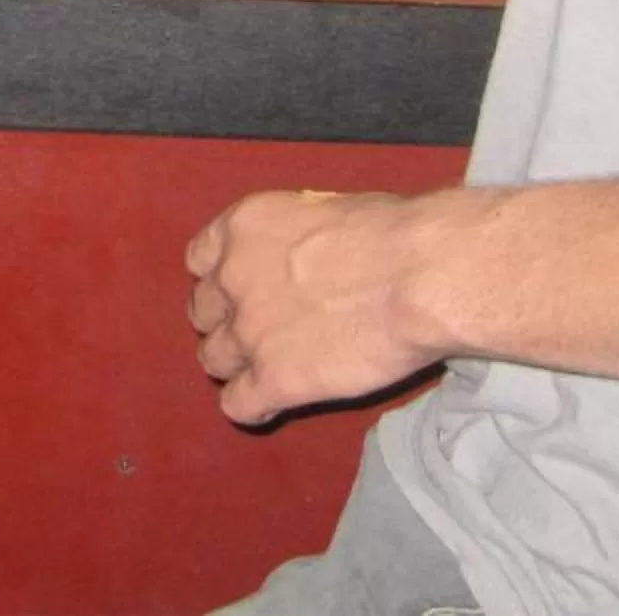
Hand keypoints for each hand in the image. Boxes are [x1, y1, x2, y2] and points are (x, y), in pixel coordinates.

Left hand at [183, 189, 439, 425]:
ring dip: (236, 367)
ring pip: (213, 360)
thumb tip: (305, 257)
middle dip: (226, 323)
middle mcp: (232, 278)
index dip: (221, 281)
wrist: (418, 275)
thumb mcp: (322, 211)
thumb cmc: (391, 231)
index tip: (243, 292)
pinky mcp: (274, 379)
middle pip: (203, 313)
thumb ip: (294, 240)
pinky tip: (273, 405)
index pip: (199, 261)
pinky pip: (238, 406)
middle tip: (261, 333)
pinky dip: (252, 408)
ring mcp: (248, 331)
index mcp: (241, 227)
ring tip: (267, 372)